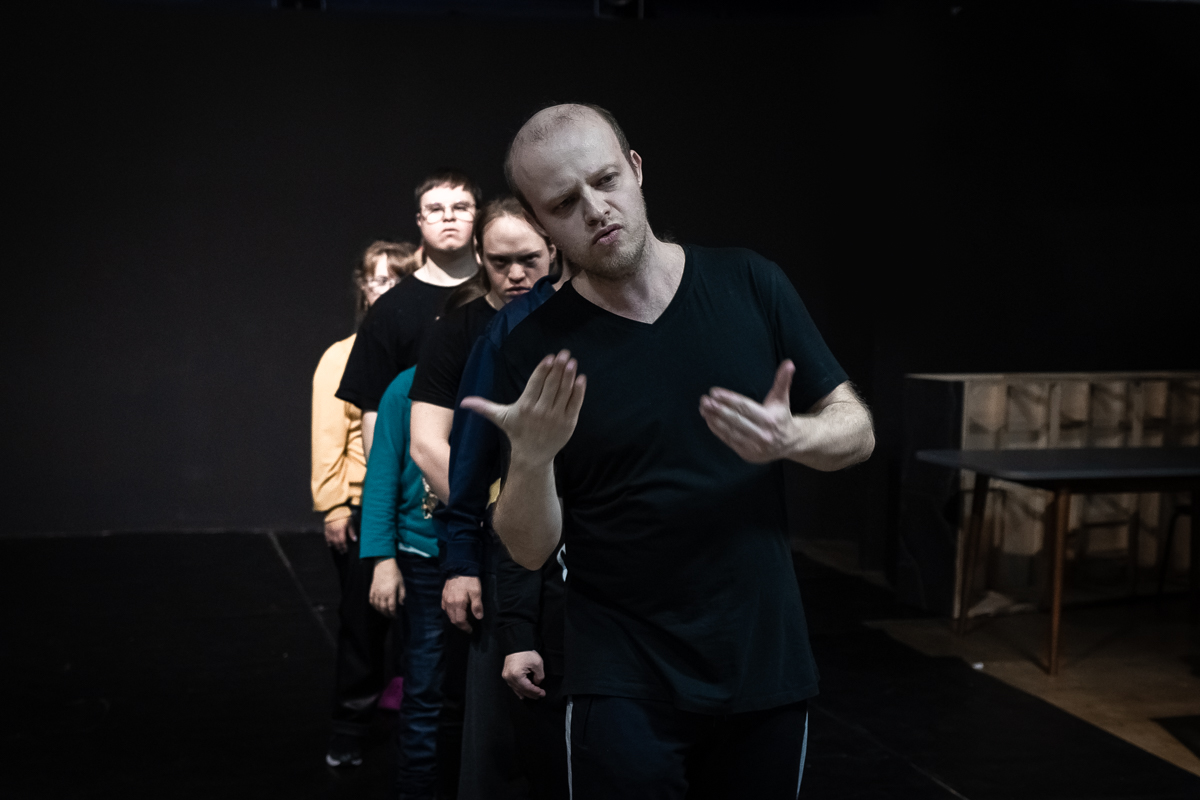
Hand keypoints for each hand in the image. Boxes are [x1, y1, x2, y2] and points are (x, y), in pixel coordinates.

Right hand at [324, 516, 356, 552]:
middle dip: (340, 548)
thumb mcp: (350, 522)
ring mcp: (329, 531)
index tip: (346, 551)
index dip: (344, 547)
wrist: (334, 509)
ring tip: (337, 550)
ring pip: (331, 541)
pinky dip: (328, 542)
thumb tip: (354, 540)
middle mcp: (334, 532)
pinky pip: (326, 538)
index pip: (342, 542)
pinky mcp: (326, 529)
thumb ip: (351, 531)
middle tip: (342, 552)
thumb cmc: (344, 515)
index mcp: (341, 531)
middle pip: (337, 543)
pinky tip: (330, 545)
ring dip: (335, 546)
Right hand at [370, 558, 405, 616]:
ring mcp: (376, 592)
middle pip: (383, 609)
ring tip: (385, 613)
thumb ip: (402, 595)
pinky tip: (377, 607)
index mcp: (391, 593)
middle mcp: (382, 594)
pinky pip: (371, 601)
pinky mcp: (372, 590)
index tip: (396, 616)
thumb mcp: (401, 583)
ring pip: (377, 606)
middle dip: (387, 614)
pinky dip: (374, 606)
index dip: (393, 614)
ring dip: (381, 611)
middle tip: (391, 616)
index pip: (391, 607)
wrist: (384, 565)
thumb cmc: (395, 573)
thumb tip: (401, 604)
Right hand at [442, 575, 482, 632]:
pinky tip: (455, 611)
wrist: (460, 568)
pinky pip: (445, 608)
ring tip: (462, 620)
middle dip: (460, 625)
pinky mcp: (443, 596)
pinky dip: (450, 613)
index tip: (470, 630)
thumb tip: (479, 617)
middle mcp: (449, 604)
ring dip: (455, 619)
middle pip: (453, 619)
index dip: (465, 627)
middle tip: (467, 627)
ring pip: (448, 614)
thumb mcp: (476, 592)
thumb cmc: (469, 580)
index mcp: (458, 604)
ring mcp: (445, 600)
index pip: (459, 621)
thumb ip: (477, 605)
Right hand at [460, 350, 585, 468]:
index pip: (535, 384)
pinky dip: (579, 391)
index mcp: (525, 407)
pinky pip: (575, 404)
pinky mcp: (568, 423)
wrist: (532, 456)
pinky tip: (581, 378)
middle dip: (558, 368)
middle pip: (551, 385)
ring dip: (569, 376)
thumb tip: (463, 402)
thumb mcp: (501, 418)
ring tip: (571, 362)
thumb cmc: (516, 432)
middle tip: (564, 353)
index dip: (543, 370)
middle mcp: (541, 411)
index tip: (549, 358)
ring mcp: (556, 417)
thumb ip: (484, 407)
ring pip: (564, 393)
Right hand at [502, 651, 545, 698]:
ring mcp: (506, 676)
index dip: (536, 692)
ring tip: (533, 696)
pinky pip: (512, 685)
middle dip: (531, 694)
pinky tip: (522, 694)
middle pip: (521, 690)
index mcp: (516, 675)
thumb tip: (536, 683)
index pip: (527, 688)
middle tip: (539, 696)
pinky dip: (518, 690)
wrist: (517, 644)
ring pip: (516, 689)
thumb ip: (539, 676)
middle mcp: (509, 678)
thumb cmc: (527, 652)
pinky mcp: (505, 674)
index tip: (543, 694)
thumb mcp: (537, 663)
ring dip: (525, 693)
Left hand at [699, 360, 800, 463]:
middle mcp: (762, 434)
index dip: (729, 399)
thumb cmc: (781, 416)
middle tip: (704, 399)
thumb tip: (789, 363)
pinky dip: (717, 429)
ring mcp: (754, 446)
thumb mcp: (782, 399)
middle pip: (735, 420)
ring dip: (714, 419)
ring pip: (730, 431)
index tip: (714, 392)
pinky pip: (728, 440)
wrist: (789, 443)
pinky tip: (708, 419)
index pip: (745, 407)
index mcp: (770, 419)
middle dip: (718, 409)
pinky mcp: (746, 454)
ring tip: (703, 408)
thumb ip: (783, 381)